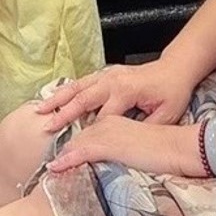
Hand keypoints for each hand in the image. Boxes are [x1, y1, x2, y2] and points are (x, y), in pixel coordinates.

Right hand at [36, 60, 196, 133]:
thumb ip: (145, 128)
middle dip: (63, 114)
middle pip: (82, 100)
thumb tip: (127, 144)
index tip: (77, 147)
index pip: (102, 117)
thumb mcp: (167, 115)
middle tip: (47, 127)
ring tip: (40, 110)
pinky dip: (65, 91)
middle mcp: (112, 81)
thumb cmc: (172, 91)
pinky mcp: (104, 74)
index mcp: (125, 91)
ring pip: (76, 88)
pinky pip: (80, 82)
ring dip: (57, 99)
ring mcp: (106, 75)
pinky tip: (53, 98)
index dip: (90, 133)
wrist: (175, 68)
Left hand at [45, 117, 201, 176]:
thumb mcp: (141, 149)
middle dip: (61, 149)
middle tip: (46, 164)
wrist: (184, 147)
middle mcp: (107, 124)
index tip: (59, 157)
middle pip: (77, 137)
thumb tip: (114, 167)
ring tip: (46, 169)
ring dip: (61, 156)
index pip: (86, 134)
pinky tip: (55, 169)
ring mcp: (107, 132)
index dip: (72, 146)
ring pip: (76, 144)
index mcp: (114, 123)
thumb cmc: (169, 151)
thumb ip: (124, 154)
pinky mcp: (111, 144)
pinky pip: (82, 153)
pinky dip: (67, 161)